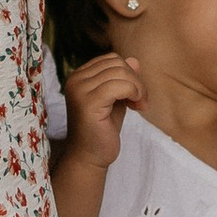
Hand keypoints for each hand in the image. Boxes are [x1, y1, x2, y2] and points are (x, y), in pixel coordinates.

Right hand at [61, 52, 144, 168]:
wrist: (89, 157)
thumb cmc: (102, 129)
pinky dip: (133, 93)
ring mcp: (79, 90)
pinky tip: (135, 107)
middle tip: (140, 101)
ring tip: (138, 105)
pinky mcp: (87, 103)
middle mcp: (75, 79)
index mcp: (79, 76)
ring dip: (137, 88)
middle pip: (117, 63)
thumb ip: (123, 79)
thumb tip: (134, 59)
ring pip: (120, 73)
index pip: (111, 59)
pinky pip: (119, 86)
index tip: (135, 94)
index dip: (129, 73)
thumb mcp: (116, 99)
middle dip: (135, 80)